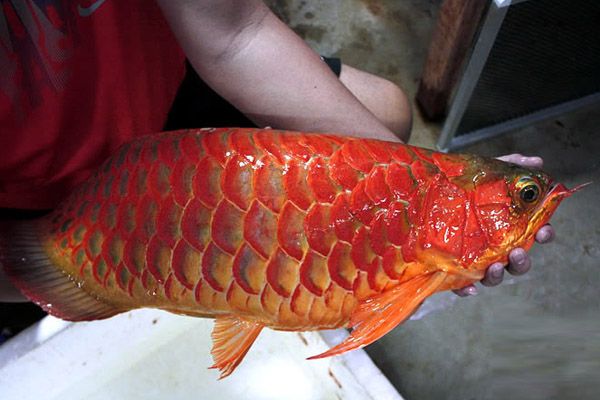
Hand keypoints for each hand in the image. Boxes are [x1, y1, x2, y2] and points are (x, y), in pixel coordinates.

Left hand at [453, 154, 555, 296]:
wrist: (421, 191)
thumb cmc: (459, 185)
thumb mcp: (483, 172)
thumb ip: (509, 166)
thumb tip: (536, 161)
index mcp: (506, 226)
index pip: (532, 233)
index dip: (543, 234)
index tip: (545, 230)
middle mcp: (493, 246)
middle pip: (516, 261)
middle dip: (521, 261)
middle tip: (517, 252)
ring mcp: (473, 259)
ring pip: (492, 275)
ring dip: (497, 275)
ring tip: (494, 267)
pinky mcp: (452, 267)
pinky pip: (461, 285)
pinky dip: (467, 289)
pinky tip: (469, 287)